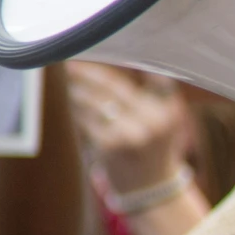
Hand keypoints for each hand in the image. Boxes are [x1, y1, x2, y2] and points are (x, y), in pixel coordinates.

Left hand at [66, 61, 189, 203]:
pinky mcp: (110, 145)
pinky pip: (86, 119)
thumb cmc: (152, 146)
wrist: (150, 189)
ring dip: (76, 88)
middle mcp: (154, 120)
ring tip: (65, 79)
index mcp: (169, 110)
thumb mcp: (164, 119)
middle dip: (89, 72)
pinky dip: (75, 108)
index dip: (126, 59)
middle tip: (69, 60)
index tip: (101, 44)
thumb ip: (153, 92)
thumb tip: (123, 54)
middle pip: (114, 86)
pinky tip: (67, 100)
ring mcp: (132, 133)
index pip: (150, 75)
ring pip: (95, 101)